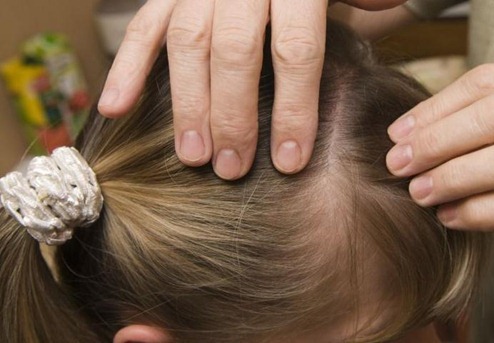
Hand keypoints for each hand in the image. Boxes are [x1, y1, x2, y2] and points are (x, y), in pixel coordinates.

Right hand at [99, 0, 405, 179]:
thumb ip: (368, 2)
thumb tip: (382, 30)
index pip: (295, 48)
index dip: (293, 108)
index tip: (289, 162)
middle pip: (233, 50)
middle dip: (232, 115)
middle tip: (231, 169)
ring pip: (186, 40)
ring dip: (184, 103)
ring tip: (192, 156)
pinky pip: (144, 24)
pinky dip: (128, 66)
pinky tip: (115, 107)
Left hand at [386, 64, 493, 230]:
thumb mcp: (491, 106)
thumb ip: (456, 111)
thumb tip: (400, 134)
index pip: (480, 85)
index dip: (433, 112)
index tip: (395, 136)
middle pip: (487, 121)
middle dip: (435, 145)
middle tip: (397, 166)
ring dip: (452, 180)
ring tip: (418, 193)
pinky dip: (475, 212)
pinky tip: (447, 215)